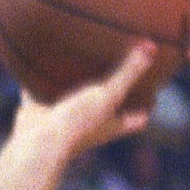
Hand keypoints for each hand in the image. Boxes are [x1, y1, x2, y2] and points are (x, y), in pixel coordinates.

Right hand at [12, 42, 156, 157]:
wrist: (35, 143)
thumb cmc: (77, 123)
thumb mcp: (108, 95)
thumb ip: (128, 72)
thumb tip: (152, 46)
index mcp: (111, 124)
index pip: (139, 118)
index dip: (148, 105)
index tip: (155, 89)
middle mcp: (90, 123)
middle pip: (109, 107)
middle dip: (114, 90)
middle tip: (122, 63)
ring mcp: (64, 118)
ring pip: (75, 97)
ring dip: (78, 82)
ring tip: (83, 54)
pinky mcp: (40, 111)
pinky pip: (42, 90)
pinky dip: (40, 76)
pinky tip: (40, 53)